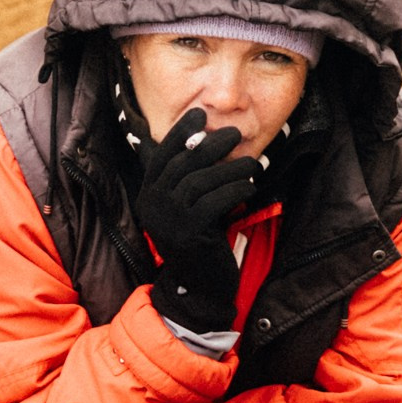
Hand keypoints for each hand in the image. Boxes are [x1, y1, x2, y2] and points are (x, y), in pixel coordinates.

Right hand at [132, 107, 256, 332]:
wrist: (199, 287)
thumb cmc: (198, 241)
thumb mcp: (187, 207)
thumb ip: (185, 179)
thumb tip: (191, 140)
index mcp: (149, 195)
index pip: (162, 155)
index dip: (181, 132)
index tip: (200, 115)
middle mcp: (153, 205)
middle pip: (182, 163)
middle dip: (210, 144)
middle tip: (234, 134)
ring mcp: (169, 219)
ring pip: (200, 180)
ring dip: (230, 167)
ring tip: (252, 163)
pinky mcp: (189, 233)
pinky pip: (214, 201)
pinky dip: (235, 189)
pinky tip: (249, 186)